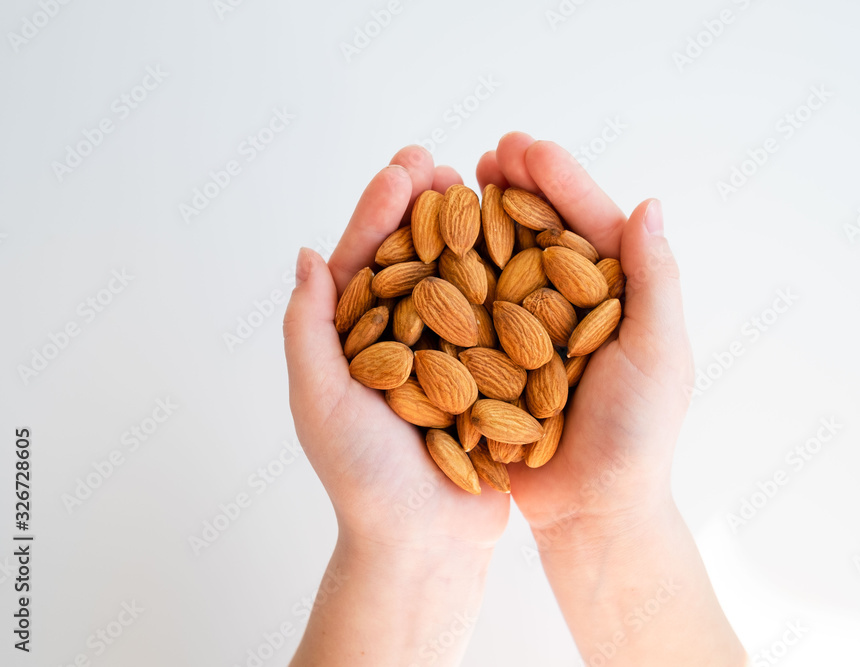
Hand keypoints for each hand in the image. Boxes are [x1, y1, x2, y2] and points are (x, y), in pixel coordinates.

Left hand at [284, 146, 508, 666]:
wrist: (425, 542)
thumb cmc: (363, 477)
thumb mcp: (320, 399)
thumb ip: (309, 328)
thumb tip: (307, 255)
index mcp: (356, 341)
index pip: (366, 263)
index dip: (381, 212)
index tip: (404, 167)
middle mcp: (402, 341)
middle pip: (413, 261)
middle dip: (425, 209)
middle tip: (442, 162)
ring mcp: (448, 356)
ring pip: (458, 283)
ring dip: (467, 233)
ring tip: (482, 187)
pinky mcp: (489, 377)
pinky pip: (498, 321)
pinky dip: (507, 281)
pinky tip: (524, 243)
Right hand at [476, 133, 744, 666]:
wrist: (590, 512)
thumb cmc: (637, 438)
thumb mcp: (659, 355)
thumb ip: (655, 281)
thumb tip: (652, 203)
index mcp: (615, 295)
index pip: (587, 223)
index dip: (558, 180)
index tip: (524, 146)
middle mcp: (569, 305)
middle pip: (539, 232)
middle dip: (514, 188)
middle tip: (484, 154)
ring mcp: (527, 330)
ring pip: (500, 262)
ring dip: (478, 221)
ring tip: (451, 184)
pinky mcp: (492, 360)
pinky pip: (469, 310)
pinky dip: (449, 275)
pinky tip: (425, 247)